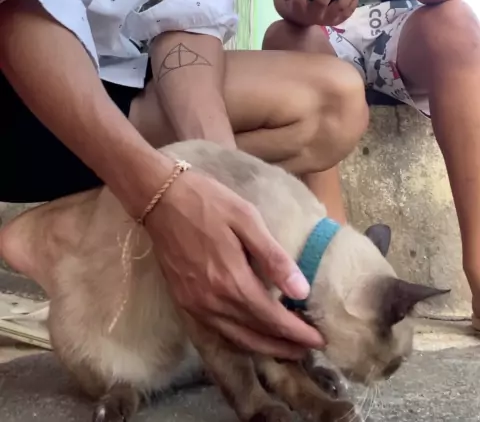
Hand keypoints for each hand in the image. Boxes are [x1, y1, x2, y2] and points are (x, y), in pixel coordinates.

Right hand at [145, 169, 324, 357]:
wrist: (161, 198)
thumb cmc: (208, 202)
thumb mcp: (246, 219)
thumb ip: (273, 257)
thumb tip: (301, 291)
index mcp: (231, 281)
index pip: (272, 319)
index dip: (298, 332)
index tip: (320, 339)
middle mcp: (212, 302)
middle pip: (255, 336)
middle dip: (285, 346)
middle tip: (309, 348)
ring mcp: (195, 305)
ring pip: (236, 339)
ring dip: (263, 347)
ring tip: (287, 347)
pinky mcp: (183, 301)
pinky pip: (217, 331)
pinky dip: (239, 338)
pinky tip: (252, 333)